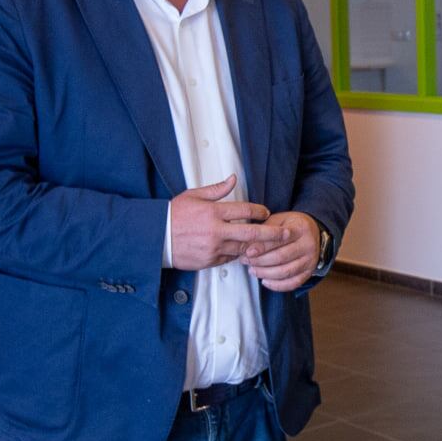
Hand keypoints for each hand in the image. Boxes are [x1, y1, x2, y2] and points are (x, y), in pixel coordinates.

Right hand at [169, 175, 283, 270]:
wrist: (155, 237)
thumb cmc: (173, 215)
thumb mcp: (193, 196)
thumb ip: (216, 190)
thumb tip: (233, 179)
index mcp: (213, 212)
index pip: (245, 211)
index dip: (260, 212)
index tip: (266, 213)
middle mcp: (216, 231)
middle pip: (252, 234)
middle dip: (273, 234)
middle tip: (286, 233)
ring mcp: (213, 248)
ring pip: (243, 249)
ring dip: (256, 247)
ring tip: (268, 244)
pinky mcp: (209, 261)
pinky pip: (230, 259)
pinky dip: (237, 255)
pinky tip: (243, 251)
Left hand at [240, 210, 321, 292]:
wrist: (313, 232)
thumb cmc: (290, 226)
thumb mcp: (278, 221)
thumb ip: (264, 231)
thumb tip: (246, 246)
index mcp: (300, 228)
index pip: (278, 239)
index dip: (261, 247)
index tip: (247, 252)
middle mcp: (308, 245)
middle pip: (280, 257)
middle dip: (260, 261)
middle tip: (246, 261)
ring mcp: (310, 260)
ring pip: (285, 272)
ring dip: (265, 273)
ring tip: (252, 270)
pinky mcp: (309, 272)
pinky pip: (292, 283)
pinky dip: (277, 285)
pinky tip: (265, 281)